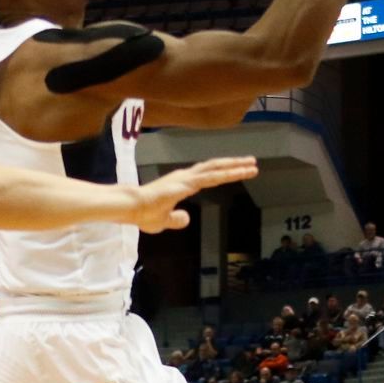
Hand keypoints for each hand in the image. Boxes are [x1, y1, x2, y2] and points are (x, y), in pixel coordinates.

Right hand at [133, 157, 257, 232]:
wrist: (131, 207)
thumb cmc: (143, 214)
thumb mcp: (164, 221)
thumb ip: (176, 219)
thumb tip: (187, 218)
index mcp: (181, 184)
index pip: (207, 176)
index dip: (223, 173)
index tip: (238, 171)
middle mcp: (185, 177)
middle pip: (214, 167)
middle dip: (233, 164)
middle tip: (252, 162)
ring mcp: (187, 178)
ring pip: (216, 168)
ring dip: (235, 166)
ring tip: (252, 164)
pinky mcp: (187, 183)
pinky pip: (212, 176)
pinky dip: (228, 173)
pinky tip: (240, 172)